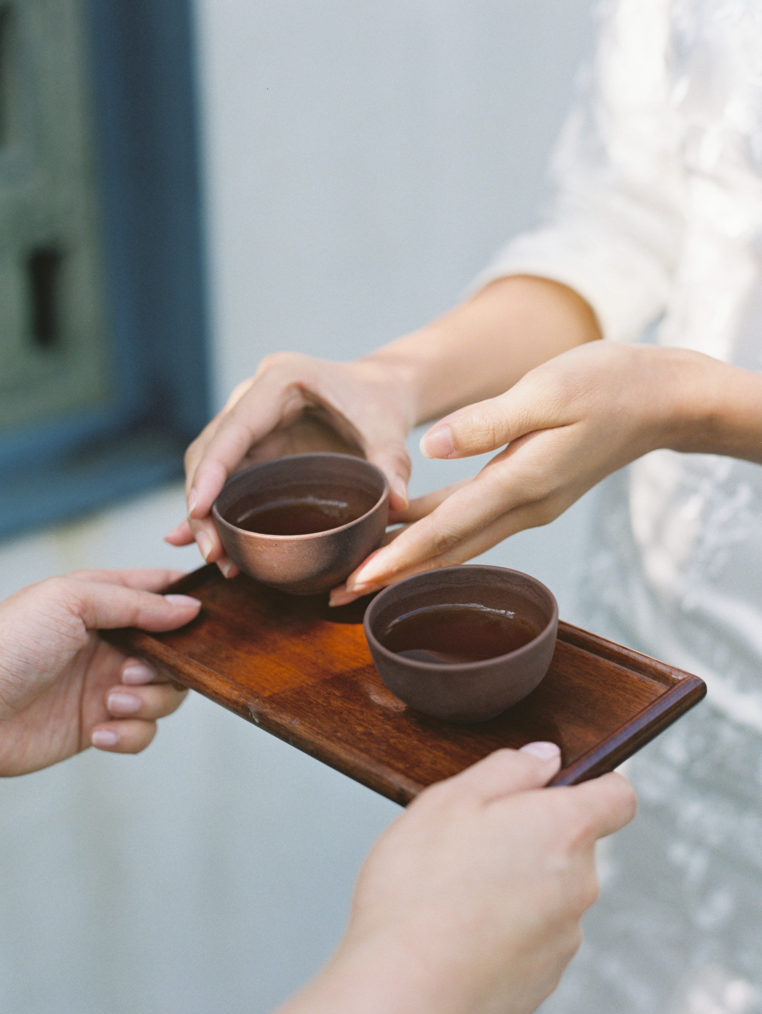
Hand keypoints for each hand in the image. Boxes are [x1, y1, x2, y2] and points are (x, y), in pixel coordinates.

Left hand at [0, 569, 200, 775]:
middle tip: (131, 670)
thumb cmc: (7, 645)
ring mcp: (106, 685)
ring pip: (166, 694)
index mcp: (101, 602)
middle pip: (176, 650)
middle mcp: (110, 643)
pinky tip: (99, 731)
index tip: (206, 613)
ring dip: (149, 701)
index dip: (188, 600)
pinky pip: (143, 732)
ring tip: (110, 702)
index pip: (160, 592)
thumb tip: (189, 608)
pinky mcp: (98, 726)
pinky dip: (131, 734)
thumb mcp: (71, 601)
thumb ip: (134, 602)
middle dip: (168, 664)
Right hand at [165, 351, 417, 573]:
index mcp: (281, 381)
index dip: (212, 469)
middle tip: (211, 551)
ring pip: (210, 467)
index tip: (199, 509)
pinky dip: (217, 511)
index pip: (234, 428)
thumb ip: (392, 462)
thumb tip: (394, 505)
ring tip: (215, 558)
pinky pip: (225, 479)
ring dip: (206, 513)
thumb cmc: (380, 402)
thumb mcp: (389, 428)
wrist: (380, 389)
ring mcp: (249, 423)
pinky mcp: (254, 446)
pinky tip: (208, 545)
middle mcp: (253, 397)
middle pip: (210, 449)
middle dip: (202, 502)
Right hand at [266, 743, 636, 1013]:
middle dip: (530, 835)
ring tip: (455, 888)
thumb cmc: (420, 894)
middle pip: (572, 844)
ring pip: (549, 890)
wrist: (406, 993)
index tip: (554, 785)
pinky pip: (532, 934)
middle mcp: (579, 884)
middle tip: (472, 838)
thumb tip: (544, 757)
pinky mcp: (543, 978)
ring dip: (515, 882)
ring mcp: (564, 937)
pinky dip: (504, 926)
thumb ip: (507, 768)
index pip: (617, 795)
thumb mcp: (451, 799)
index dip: (592, 782)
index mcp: (564, 830)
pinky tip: (459, 927)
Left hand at [332, 340, 676, 601]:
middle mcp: (523, 506)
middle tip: (338, 596)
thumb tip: (431, 447)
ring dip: (410, 563)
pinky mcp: (529, 494)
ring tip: (362, 576)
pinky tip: (407, 535)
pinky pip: (472, 525)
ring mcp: (528, 505)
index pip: (447, 529)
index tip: (357, 580)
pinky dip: (436, 537)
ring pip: (458, 543)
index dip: (398, 557)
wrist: (660, 400)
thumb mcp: (547, 391)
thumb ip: (488, 422)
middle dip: (392, 576)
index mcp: (522, 482)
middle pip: (446, 552)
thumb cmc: (607, 384)